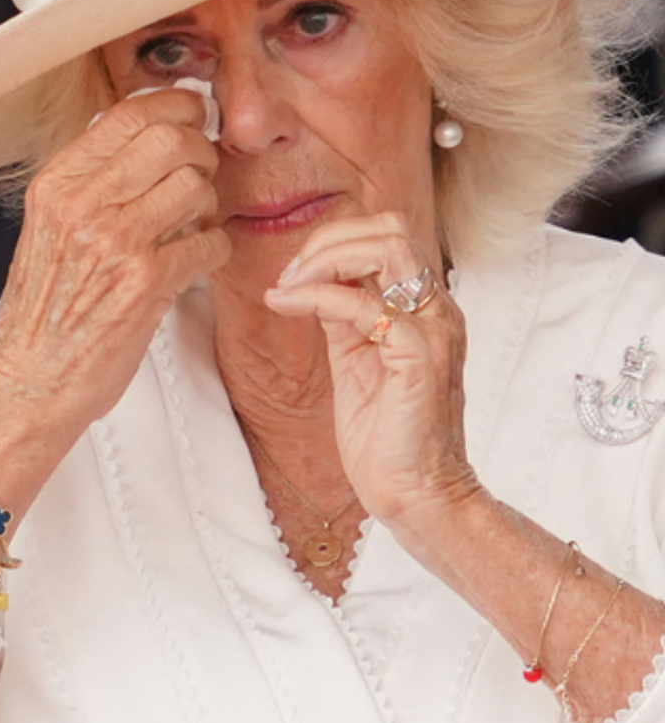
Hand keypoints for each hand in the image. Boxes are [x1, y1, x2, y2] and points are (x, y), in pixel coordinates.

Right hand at [0, 88, 230, 445]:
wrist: (30, 381)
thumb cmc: (45, 311)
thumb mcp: (50, 229)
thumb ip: (91, 182)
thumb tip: (148, 132)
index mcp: (56, 185)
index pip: (127, 114)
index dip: (174, 107)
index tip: (191, 118)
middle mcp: (81, 205)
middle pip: (171, 138)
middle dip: (200, 152)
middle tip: (200, 176)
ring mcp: (114, 242)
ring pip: (196, 185)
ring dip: (208, 205)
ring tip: (193, 226)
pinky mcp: (145, 282)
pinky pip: (211, 240)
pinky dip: (213, 250)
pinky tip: (194, 263)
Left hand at [261, 212, 477, 529]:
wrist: (417, 493)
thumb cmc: (388, 435)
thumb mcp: (357, 360)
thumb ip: (344, 318)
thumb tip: (316, 283)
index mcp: (425, 309)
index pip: (387, 237)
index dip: (334, 242)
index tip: (293, 274)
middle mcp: (436, 311)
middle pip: (391, 229)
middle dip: (329, 239)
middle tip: (290, 274)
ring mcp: (432, 330)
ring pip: (387, 249)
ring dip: (324, 259)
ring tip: (288, 286)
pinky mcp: (419, 357)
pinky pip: (363, 304)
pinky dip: (316, 296)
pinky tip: (287, 305)